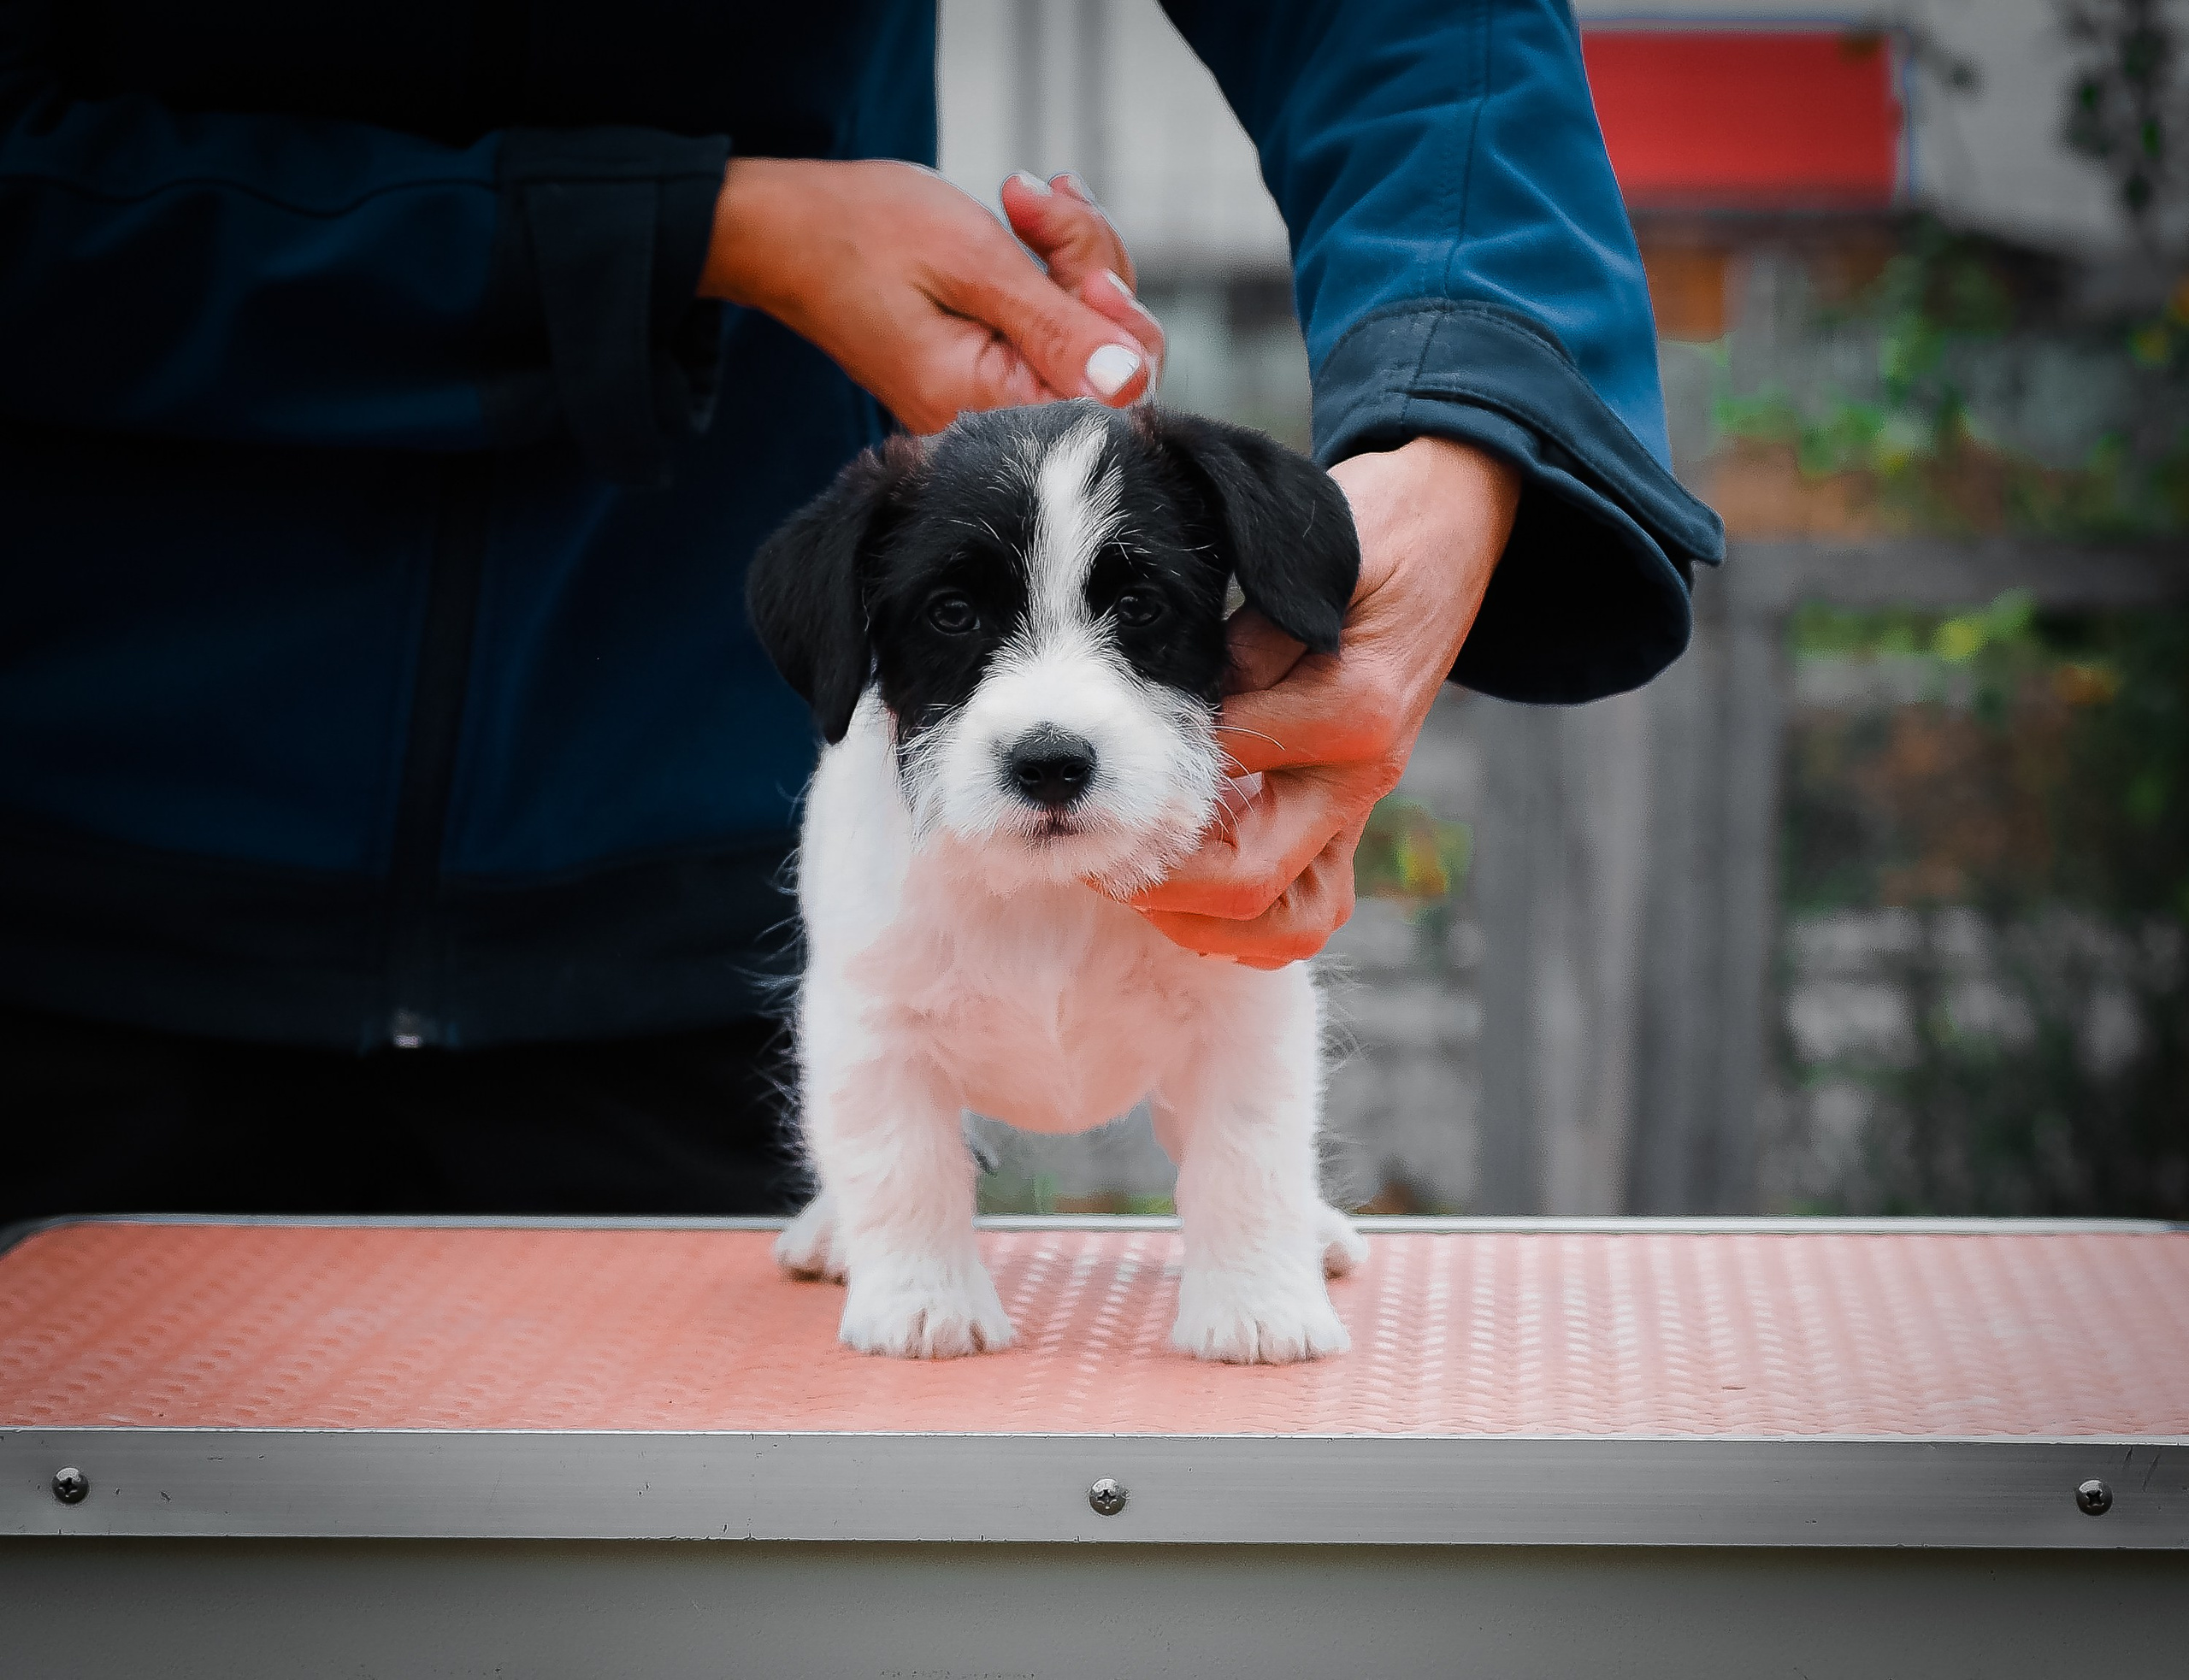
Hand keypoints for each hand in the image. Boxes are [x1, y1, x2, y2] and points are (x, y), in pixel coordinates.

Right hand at [701, 159, 1163, 432]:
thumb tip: (1130, 383)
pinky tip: (1028, 214)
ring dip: (1074, 251)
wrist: (784, 230)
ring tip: (1025, 199)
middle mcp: (993, 418)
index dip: (1120, 327)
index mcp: (988, 409)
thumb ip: (1058, 327)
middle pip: (1108, 364)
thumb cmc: (861, 236)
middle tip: (1042, 206)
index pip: (1112, 400)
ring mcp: (991, 394)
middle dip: (1095, 269)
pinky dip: (1053, 262)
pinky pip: (1053, 322)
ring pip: (1087, 332)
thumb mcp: (975, 265)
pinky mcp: (989, 365)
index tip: (1085, 267)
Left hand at [1127, 436, 1521, 967]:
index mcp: (1354, 703)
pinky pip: (1301, 913)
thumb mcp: (1314, 553)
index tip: (1088, 764)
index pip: (1227, 769)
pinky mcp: (1346, 824)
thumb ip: (1250, 635)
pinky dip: (1237, 922)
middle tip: (1090, 847)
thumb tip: (1177, 700)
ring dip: (1196, 918)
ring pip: (1285, 921)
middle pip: (1250, 878)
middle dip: (1156, 878)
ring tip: (1129, 876)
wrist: (1451, 533)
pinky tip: (1178, 889)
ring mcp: (1356, 809)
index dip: (1146, 778)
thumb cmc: (1375, 533)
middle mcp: (1361, 776)